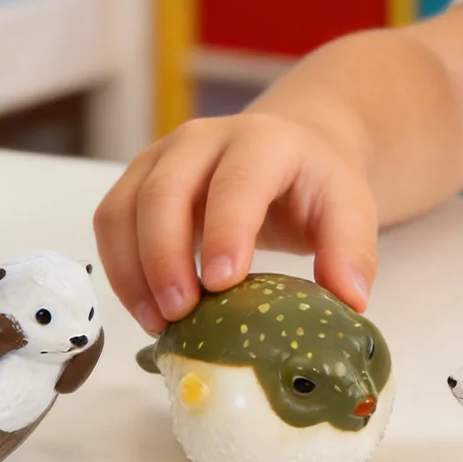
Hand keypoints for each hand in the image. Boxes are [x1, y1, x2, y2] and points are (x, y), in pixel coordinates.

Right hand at [93, 112, 377, 330]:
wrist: (290, 150)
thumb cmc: (315, 184)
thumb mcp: (350, 208)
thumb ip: (352, 250)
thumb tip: (349, 300)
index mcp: (263, 141)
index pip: (237, 180)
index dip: (225, 230)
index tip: (223, 284)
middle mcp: (203, 139)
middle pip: (165, 190)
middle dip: (164, 256)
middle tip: (180, 313)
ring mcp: (163, 157)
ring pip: (124, 206)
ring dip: (132, 269)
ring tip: (158, 322)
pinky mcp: (137, 180)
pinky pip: (110, 222)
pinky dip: (119, 270)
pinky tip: (145, 310)